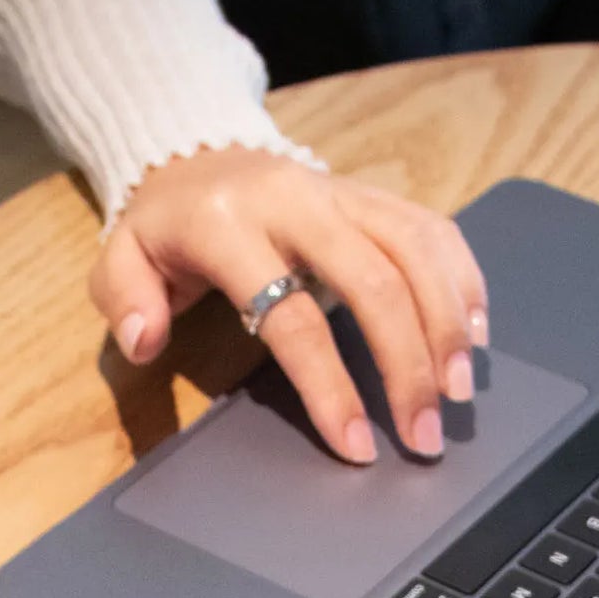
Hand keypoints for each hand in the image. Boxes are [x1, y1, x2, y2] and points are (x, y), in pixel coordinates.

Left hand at [89, 146, 488, 463]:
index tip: (355, 445)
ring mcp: (343, 193)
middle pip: (376, 284)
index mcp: (231, 226)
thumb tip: (143, 341)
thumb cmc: (164, 228)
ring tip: (458, 392)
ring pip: (416, 251)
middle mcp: (298, 201)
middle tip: (424, 436)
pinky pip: (432, 228)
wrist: (194, 152)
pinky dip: (463, 278)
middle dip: (407, 368)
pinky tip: (477, 331)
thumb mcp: (120, 259)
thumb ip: (124, 300)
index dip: (330, 387)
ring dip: (447, 326)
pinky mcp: (373, 193)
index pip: (294, 318)